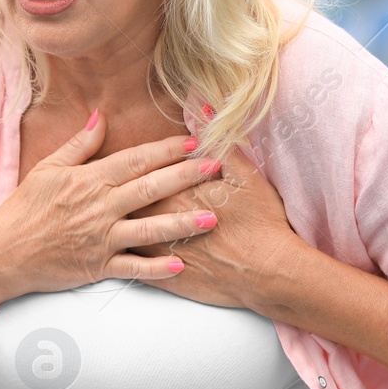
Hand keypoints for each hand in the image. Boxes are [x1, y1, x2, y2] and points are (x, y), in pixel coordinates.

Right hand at [0, 109, 222, 300]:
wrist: (3, 252)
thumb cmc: (25, 208)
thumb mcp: (48, 169)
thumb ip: (79, 144)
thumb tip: (101, 116)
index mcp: (89, 180)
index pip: (136, 160)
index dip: (167, 150)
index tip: (194, 142)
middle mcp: (100, 207)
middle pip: (151, 188)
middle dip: (187, 177)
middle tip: (216, 168)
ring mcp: (100, 238)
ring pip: (150, 228)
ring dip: (183, 222)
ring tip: (213, 217)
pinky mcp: (98, 266)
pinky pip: (134, 268)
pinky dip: (157, 268)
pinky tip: (181, 265)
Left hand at [128, 146, 304, 308]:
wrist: (270, 272)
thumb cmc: (261, 221)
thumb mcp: (245, 174)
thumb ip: (216, 142)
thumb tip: (199, 109)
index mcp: (174, 192)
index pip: (141, 173)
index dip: (139, 166)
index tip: (138, 163)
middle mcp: (159, 221)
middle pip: (127, 202)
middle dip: (120, 194)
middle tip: (118, 189)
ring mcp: (160, 252)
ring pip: (124, 234)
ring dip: (118, 225)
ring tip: (117, 216)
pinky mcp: (165, 279)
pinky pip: (133, 267)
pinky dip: (125, 256)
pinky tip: (122, 249)